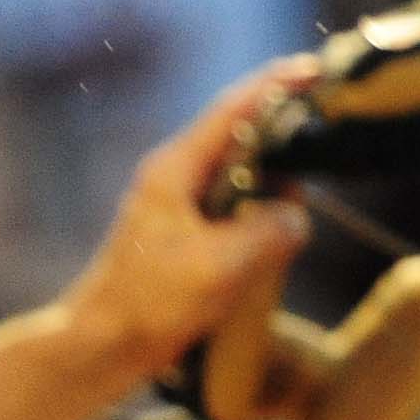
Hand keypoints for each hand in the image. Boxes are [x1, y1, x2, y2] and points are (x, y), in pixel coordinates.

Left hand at [58, 61, 319, 396]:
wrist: (96, 348)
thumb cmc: (147, 305)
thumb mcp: (221, 266)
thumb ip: (270, 231)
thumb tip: (295, 215)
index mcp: (176, 168)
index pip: (235, 109)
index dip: (277, 86)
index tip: (316, 71)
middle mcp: (175, 178)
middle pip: (242, 141)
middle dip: (283, 145)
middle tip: (322, 154)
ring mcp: (176, 208)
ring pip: (240, 183)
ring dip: (271, 196)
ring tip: (291, 222)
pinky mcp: (181, 239)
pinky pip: (231, 217)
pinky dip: (255, 225)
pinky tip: (269, 252)